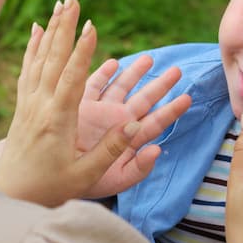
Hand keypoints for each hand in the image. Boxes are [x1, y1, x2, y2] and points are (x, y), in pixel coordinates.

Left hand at [0, 0, 139, 205]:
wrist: (11, 190)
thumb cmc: (51, 186)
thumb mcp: (85, 175)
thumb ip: (111, 150)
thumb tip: (135, 125)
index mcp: (57, 120)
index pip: (71, 79)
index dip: (81, 51)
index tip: (90, 25)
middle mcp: (40, 105)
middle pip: (53, 59)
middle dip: (64, 27)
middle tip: (73, 0)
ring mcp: (29, 102)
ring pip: (40, 58)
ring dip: (51, 29)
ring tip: (60, 4)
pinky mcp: (23, 104)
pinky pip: (28, 68)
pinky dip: (33, 45)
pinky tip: (36, 28)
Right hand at [74, 55, 192, 198]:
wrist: (55, 178)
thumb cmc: (88, 184)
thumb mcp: (117, 181)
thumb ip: (139, 169)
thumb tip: (158, 150)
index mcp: (130, 140)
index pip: (155, 122)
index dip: (172, 110)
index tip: (188, 98)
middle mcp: (118, 122)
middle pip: (144, 99)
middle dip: (160, 85)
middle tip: (178, 70)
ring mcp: (100, 112)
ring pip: (122, 87)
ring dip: (135, 73)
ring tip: (150, 59)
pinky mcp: (81, 106)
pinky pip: (94, 85)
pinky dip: (104, 74)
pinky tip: (114, 63)